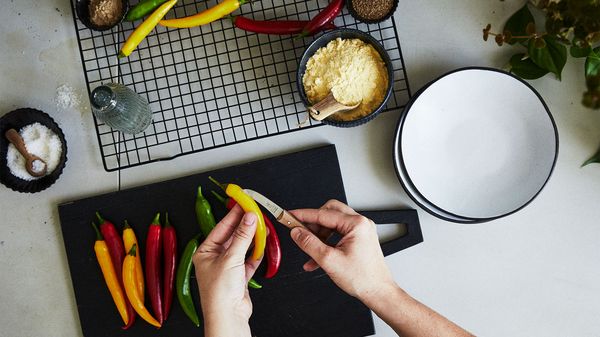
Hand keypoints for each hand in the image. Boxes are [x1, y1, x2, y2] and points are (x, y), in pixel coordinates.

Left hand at [193, 205, 261, 335]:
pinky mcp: (239, 277)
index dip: (233, 214)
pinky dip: (256, 254)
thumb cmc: (218, 293)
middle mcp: (215, 259)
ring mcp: (228, 268)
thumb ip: (242, 236)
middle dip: (245, 226)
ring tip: (262, 227)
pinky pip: (249, 260)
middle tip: (255, 212)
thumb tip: (249, 218)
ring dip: (253, 239)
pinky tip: (262, 246)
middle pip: (233, 236)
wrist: (228, 316)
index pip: (221, 227)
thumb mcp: (231, 258)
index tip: (243, 202)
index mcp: (205, 252)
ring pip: (242, 247)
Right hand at [290, 200, 394, 301]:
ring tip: (310, 250)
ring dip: (319, 236)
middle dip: (313, 223)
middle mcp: (360, 224)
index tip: (290, 215)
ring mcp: (361, 231)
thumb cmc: (363, 278)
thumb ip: (309, 243)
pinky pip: (338, 235)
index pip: (323, 214)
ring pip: (332, 224)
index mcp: (356, 224)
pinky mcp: (359, 239)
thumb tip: (296, 232)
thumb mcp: (329, 260)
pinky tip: (316, 257)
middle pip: (329, 212)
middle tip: (300, 231)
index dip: (303, 215)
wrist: (378, 292)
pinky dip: (326, 243)